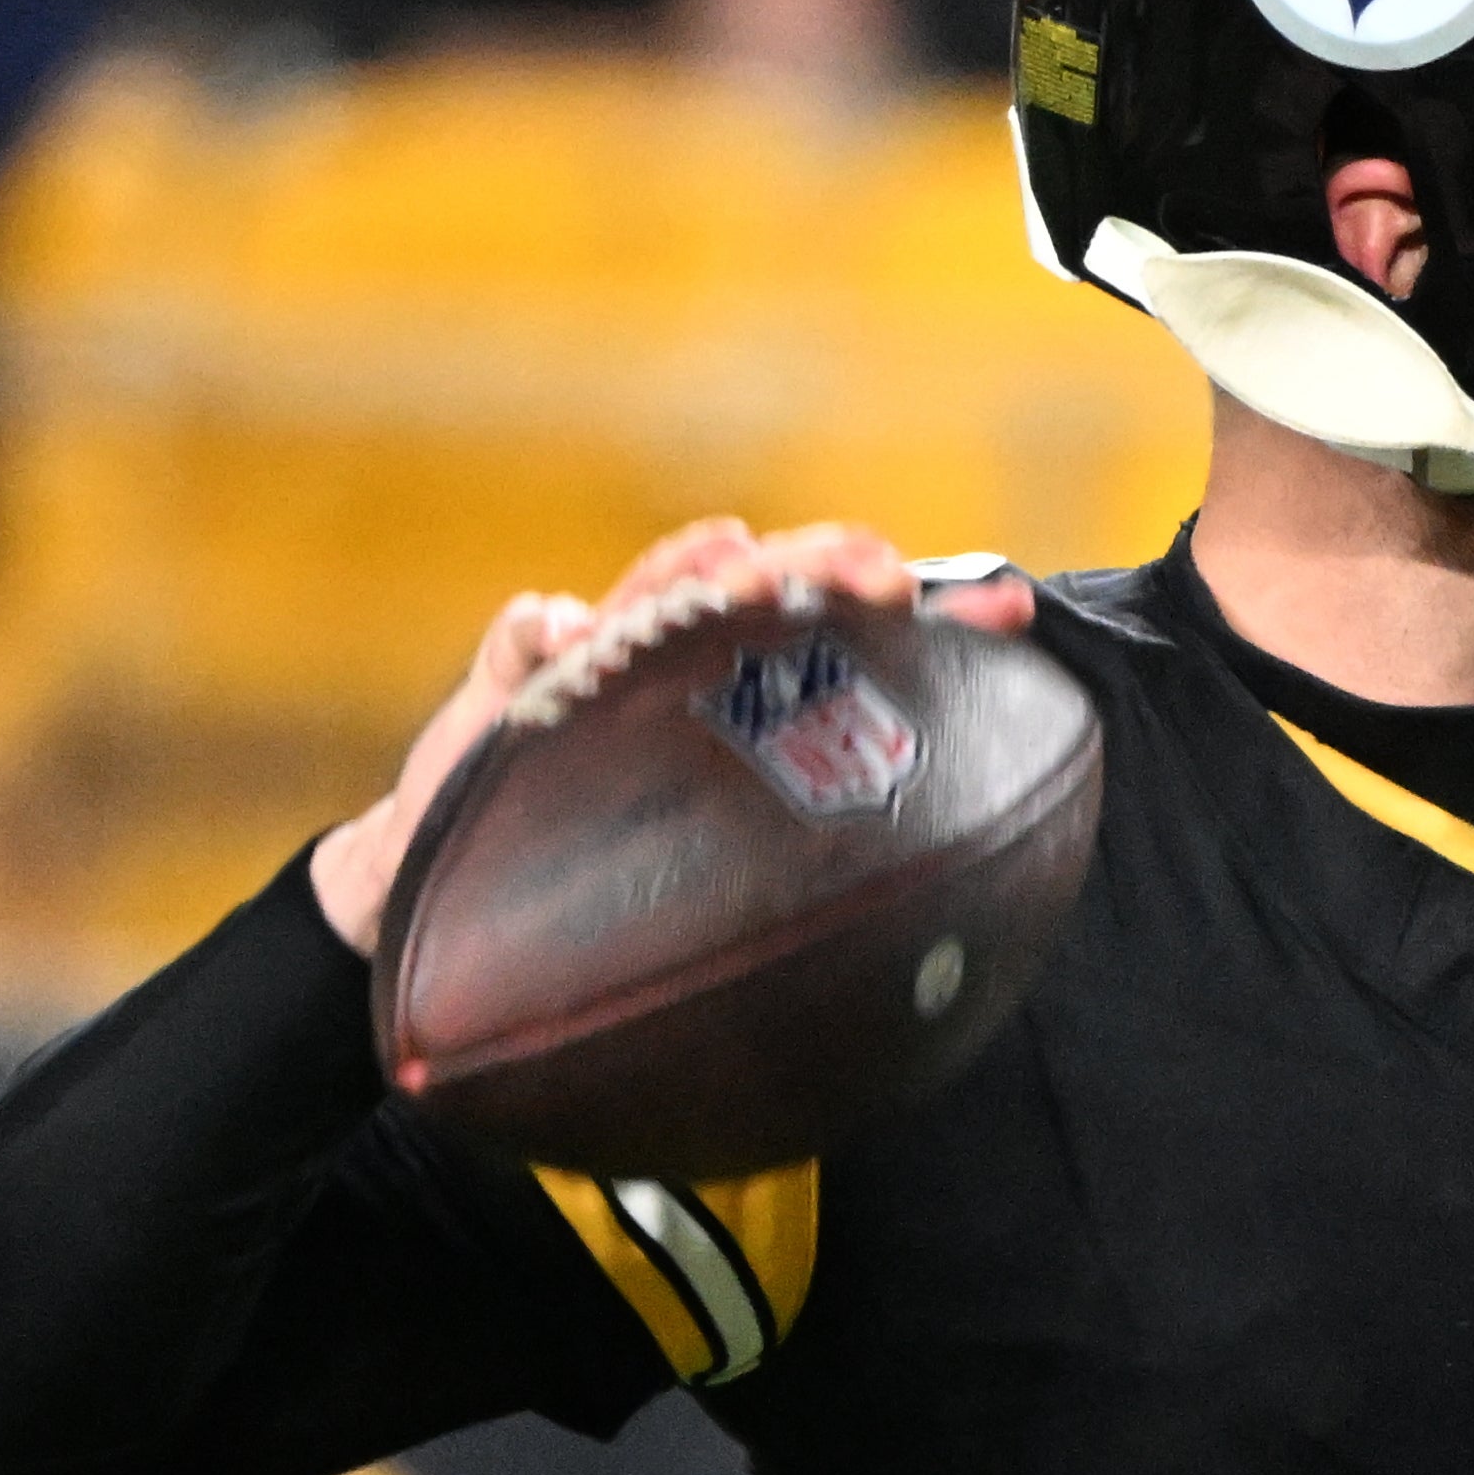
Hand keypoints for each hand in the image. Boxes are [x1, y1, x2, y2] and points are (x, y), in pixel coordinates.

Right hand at [306, 517, 1033, 953]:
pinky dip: (539, 630)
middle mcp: (684, 666)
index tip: (1011, 611)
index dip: (935, 617)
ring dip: (693, 571)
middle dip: (821, 566)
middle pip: (762, 591)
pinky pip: (519, 639)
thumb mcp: (734, 872)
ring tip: (738, 559)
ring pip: (651, 596)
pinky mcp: (502, 693)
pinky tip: (560, 630)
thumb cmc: (614, 882)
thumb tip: (972, 885)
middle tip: (880, 573)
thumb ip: (817, 856)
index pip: (856, 640)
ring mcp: (594, 669)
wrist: (462, 914)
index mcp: (755, 699)